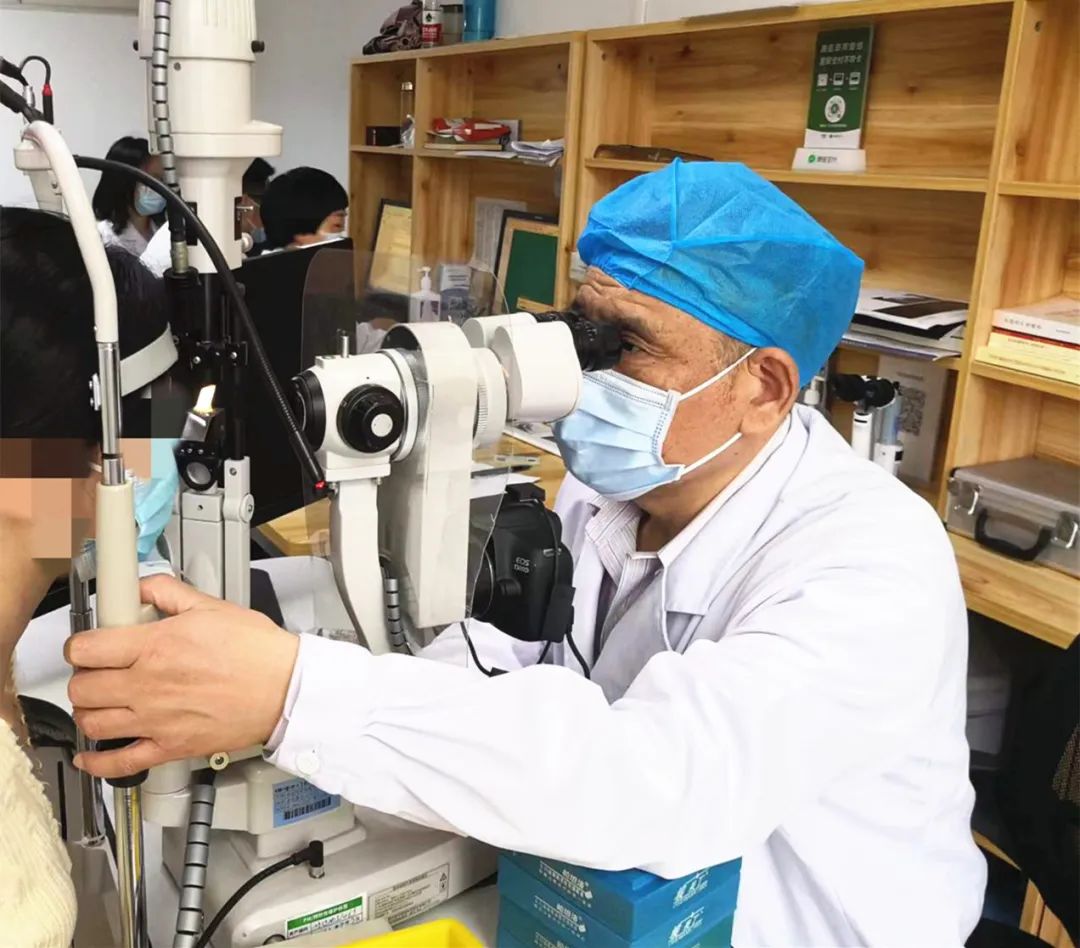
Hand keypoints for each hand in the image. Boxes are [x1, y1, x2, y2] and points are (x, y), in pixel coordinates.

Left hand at [66, 575, 298, 779]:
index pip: (86, 648)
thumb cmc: (257, 651)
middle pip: (82, 687)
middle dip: (83, 676)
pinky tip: (90, 757)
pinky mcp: (170, 747)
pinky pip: (119, 763)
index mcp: (156, 646)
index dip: (79, 645)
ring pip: (92, 723)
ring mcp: (156, 720)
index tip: (87, 645)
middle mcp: (149, 685)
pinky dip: (97, 763)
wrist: (286, 689)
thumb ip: (168, 592)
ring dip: (88, 712)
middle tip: (97, 671)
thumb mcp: (212, 606)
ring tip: (100, 703)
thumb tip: (141, 587)